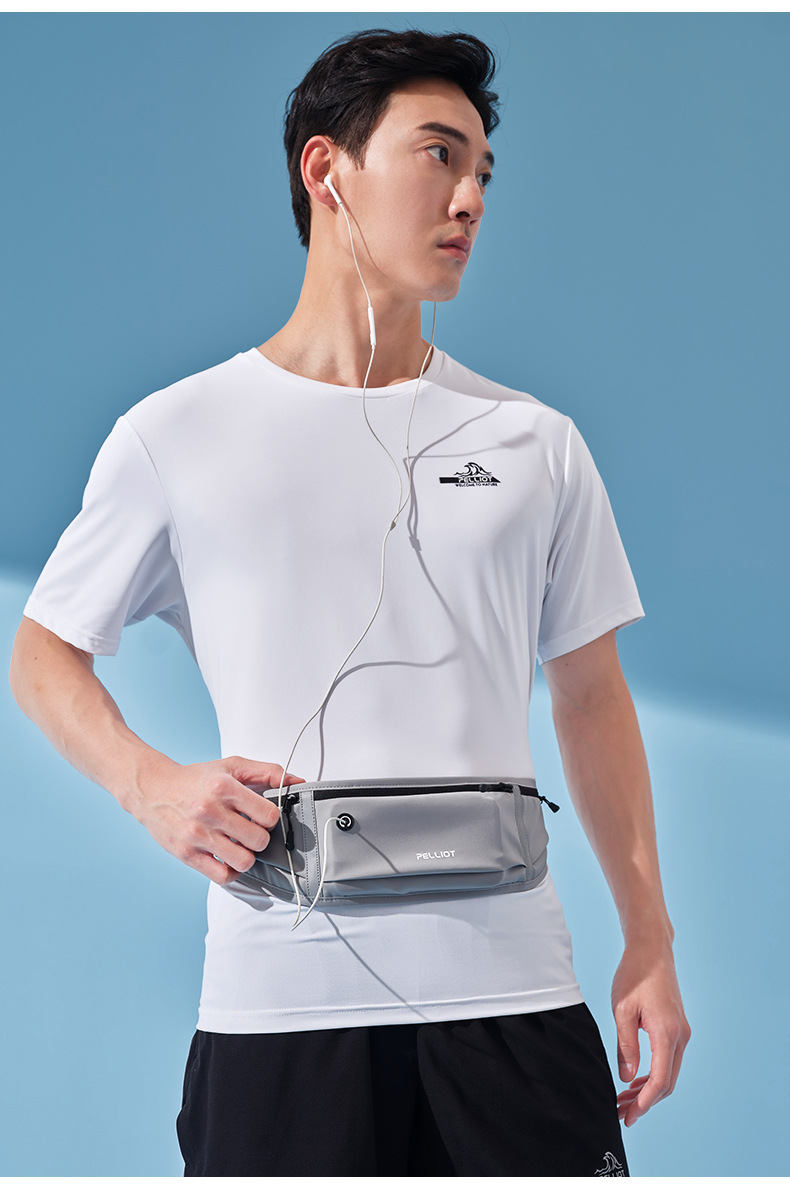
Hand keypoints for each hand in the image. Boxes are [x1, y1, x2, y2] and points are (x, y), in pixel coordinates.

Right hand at [125, 755, 303, 883]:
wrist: (153, 789)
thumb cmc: (195, 779)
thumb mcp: (232, 766)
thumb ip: (267, 771)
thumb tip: (297, 781)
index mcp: (224, 787)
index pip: (269, 815)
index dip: (270, 818)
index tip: (262, 816)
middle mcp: (209, 811)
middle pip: (259, 840)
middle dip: (259, 837)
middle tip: (250, 830)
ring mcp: (197, 835)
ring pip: (244, 861)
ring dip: (247, 856)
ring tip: (239, 845)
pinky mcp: (186, 854)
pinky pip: (222, 876)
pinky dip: (231, 871)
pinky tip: (228, 858)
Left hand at [611, 940, 690, 1125]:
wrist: (651, 950)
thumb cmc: (634, 975)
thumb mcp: (622, 1009)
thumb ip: (626, 1045)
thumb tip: (627, 1078)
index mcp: (667, 1033)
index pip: (660, 1081)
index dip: (644, 1103)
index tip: (628, 1116)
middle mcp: (681, 1036)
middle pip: (667, 1082)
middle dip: (644, 1102)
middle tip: (620, 1113)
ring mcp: (682, 1032)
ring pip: (669, 1073)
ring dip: (649, 1090)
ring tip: (624, 1100)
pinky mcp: (678, 1027)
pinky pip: (669, 1060)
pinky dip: (654, 1075)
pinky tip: (635, 1079)